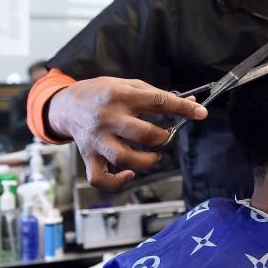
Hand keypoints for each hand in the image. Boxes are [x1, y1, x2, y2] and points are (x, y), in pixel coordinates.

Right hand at [47, 77, 207, 189]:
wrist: (67, 105)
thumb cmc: (103, 94)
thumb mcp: (129, 85)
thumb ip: (158, 95)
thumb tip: (191, 102)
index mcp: (121, 96)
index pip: (158, 102)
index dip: (183, 108)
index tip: (201, 113)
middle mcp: (108, 118)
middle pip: (143, 134)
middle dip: (162, 138)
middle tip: (164, 136)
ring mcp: (97, 140)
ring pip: (124, 158)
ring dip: (147, 161)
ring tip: (153, 155)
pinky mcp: (89, 156)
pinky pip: (100, 178)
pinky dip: (118, 182)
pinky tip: (130, 174)